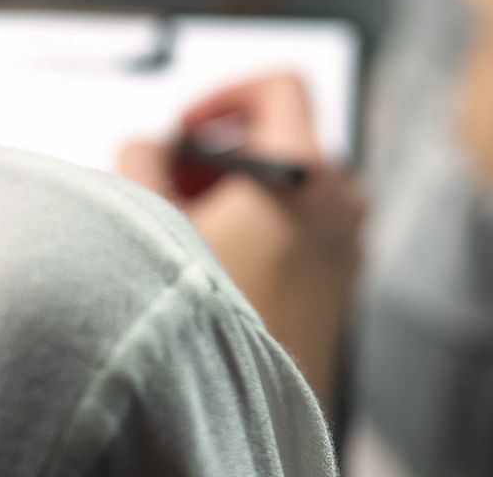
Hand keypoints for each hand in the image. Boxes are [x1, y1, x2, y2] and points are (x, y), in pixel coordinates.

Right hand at [119, 74, 364, 404]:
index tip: (188, 128)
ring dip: (242, 192)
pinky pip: (306, 227)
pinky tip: (220, 262)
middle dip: (223, 152)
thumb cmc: (207, 311)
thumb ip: (144, 159)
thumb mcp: (153, 219)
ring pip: (294, 187)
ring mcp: (348, 242)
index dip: (227, 94)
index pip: (282, 87)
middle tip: (175, 183)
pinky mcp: (344, 282)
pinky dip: (266, 224)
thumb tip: (148, 144)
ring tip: (192, 228)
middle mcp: (340, 200)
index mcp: (304, 170)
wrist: (249, 405)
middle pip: (285, 139)